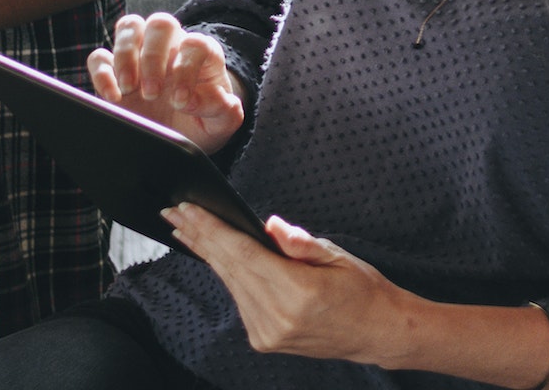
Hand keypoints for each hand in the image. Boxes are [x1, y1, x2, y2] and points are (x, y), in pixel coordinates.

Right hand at [88, 12, 244, 154]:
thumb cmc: (203, 121)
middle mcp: (170, 48)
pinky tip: (112, 97)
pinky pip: (100, 56)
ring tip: (128, 89)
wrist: (181, 134)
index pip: (195, 44)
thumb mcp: (221, 122)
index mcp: (200, 55)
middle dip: (153, 56)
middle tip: (152, 92)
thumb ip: (225, 110)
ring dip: (125, 55)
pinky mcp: (115, 72)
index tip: (180, 101)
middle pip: (161, 23)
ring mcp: (140, 56)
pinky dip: (101, 72)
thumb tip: (212, 99)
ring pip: (130, 26)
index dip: (186, 69)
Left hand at [163, 203, 407, 363]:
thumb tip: (269, 226)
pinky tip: (215, 254)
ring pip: (230, 282)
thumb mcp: (337, 255)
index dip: (212, 229)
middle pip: (228, 268)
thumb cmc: (361, 288)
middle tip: (173, 211)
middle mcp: (276, 317)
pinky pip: (239, 297)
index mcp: (296, 293)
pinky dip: (227, 273)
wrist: (375, 332)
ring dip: (208, 253)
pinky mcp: (264, 339)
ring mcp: (267, 333)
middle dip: (200, 237)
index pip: (242, 254)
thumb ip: (299, 242)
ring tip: (186, 228)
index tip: (189, 209)